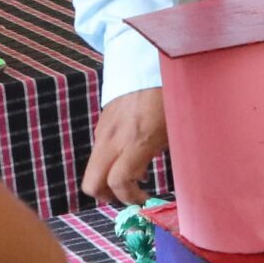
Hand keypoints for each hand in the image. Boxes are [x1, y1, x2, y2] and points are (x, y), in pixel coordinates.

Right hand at [82, 87, 167, 206]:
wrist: (150, 63)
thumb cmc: (171, 97)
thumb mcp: (171, 130)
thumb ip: (153, 156)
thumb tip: (139, 176)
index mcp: (134, 142)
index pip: (118, 182)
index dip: (129, 198)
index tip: (143, 199)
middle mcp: (112, 138)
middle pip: (92, 182)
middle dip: (108, 196)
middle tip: (129, 195)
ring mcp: (103, 129)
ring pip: (93, 167)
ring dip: (107, 178)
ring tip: (135, 173)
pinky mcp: (101, 121)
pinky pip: (98, 149)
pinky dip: (109, 160)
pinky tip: (130, 153)